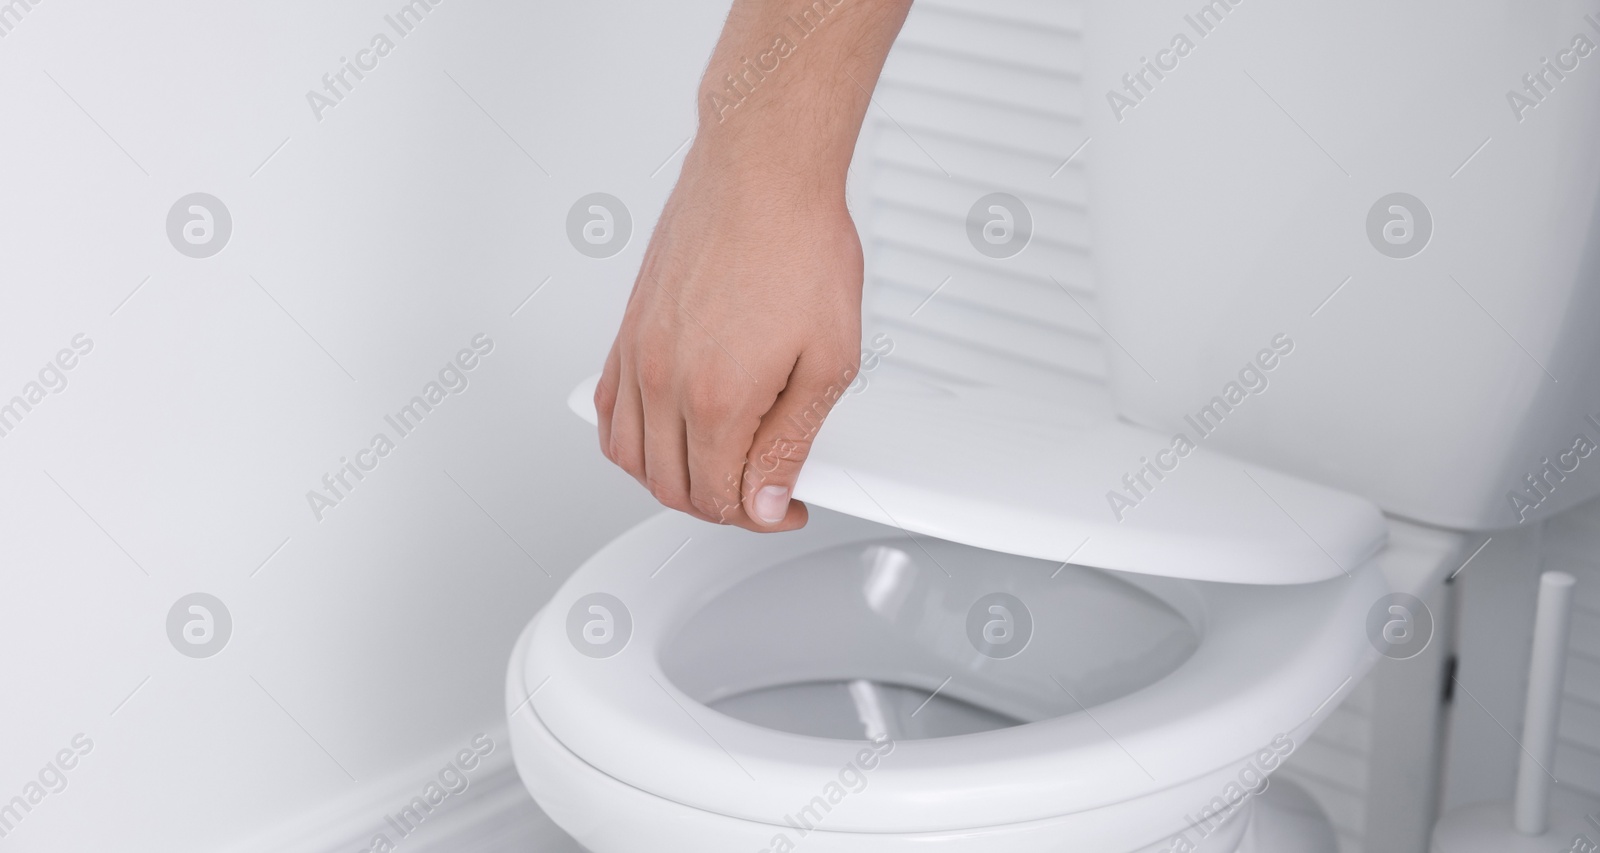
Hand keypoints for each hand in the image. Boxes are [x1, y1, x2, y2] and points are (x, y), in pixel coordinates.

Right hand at [594, 145, 862, 530]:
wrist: (762, 172)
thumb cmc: (798, 243)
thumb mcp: (829, 360)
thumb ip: (791, 442)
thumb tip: (766, 500)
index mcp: (717, 396)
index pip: (719, 497)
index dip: (759, 517)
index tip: (784, 507)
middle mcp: (664, 379)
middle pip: (670, 486)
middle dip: (717, 507)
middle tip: (758, 495)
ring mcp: (638, 354)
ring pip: (628, 455)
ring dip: (668, 481)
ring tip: (713, 474)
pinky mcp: (627, 330)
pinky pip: (607, 407)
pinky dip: (628, 439)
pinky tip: (659, 437)